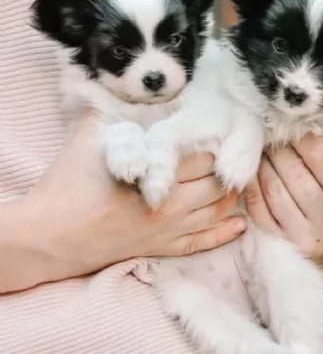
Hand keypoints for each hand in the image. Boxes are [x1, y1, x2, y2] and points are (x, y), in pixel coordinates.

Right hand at [1, 118, 245, 291]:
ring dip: (230, 197)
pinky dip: (224, 234)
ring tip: (237, 183)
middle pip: (216, 184)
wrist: (52, 233)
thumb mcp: (93, 138)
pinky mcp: (162, 248)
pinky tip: (240, 226)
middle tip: (233, 158)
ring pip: (216, 212)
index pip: (204, 158)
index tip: (218, 135)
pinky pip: (202, 243)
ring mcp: (169, 230)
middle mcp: (172, 204)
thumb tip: (146, 105)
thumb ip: (123, 119)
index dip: (213, 145)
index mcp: (158, 173)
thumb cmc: (69, 183)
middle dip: (227, 170)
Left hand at [244, 134, 322, 278]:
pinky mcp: (280, 245)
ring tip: (262, 155)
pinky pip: (258, 208)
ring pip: (273, 187)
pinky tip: (252, 176)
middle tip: (272, 140)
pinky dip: (251, 187)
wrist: (321, 267)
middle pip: (293, 170)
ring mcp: (303, 237)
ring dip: (262, 165)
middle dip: (278, 150)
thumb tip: (305, 126)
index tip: (294, 133)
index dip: (302, 138)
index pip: (321, 155)